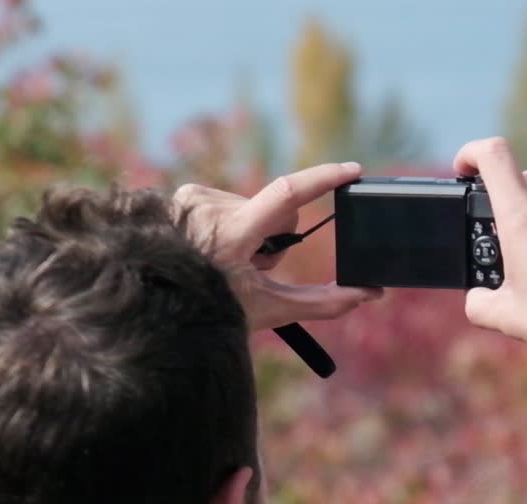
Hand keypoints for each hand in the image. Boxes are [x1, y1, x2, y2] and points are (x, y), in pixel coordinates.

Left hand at [172, 163, 381, 330]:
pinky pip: (231, 202)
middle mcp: (209, 207)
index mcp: (232, 234)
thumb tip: (369, 294)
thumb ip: (324, 302)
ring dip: (252, 235)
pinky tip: (213, 248)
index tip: (353, 169)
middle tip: (250, 270)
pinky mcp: (185, 194)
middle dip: (276, 242)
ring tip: (226, 261)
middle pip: (277, 213)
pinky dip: (232, 226)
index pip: (287, 193)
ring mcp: (193, 198)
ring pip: (255, 207)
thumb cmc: (214, 312)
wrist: (157, 308)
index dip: (324, 178)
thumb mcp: (272, 309)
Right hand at [454, 138, 526, 400]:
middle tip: (493, 231)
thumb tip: (479, 301)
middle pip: (523, 177)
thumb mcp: (505, 317)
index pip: (494, 155)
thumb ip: (480, 303)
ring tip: (526, 265)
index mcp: (523, 218)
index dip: (470, 153)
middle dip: (502, 194)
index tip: (461, 170)